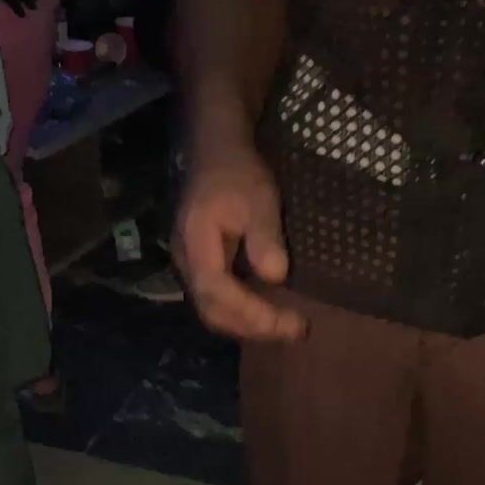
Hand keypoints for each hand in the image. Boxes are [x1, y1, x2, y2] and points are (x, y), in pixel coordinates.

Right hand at [173, 147, 306, 340]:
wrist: (215, 153)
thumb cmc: (238, 173)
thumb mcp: (259, 198)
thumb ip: (265, 237)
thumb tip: (275, 276)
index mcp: (196, 246)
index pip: (219, 294)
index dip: (253, 314)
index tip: (291, 322)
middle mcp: (186, 263)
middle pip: (213, 312)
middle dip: (254, 328)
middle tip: (297, 331)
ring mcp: (190, 267)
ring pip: (214, 311)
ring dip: (250, 325)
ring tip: (287, 328)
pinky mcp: (201, 267)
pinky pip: (218, 301)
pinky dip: (244, 313)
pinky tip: (269, 313)